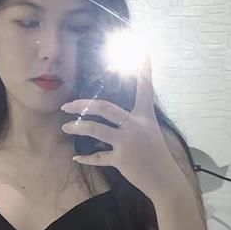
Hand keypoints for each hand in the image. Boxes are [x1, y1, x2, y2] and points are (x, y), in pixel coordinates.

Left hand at [60, 50, 176, 196]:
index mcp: (144, 116)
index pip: (145, 87)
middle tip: (67, 105)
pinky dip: (86, 158)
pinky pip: (98, 157)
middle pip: (105, 107)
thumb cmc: (156, 156)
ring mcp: (127, 142)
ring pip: (95, 130)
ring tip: (65, 127)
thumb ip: (133, 122)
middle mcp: (135, 125)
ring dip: (77, 128)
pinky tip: (77, 158)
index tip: (143, 48)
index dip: (144, 68)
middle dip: (82, 105)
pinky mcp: (121, 159)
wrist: (165, 180)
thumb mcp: (150, 132)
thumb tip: (115, 116)